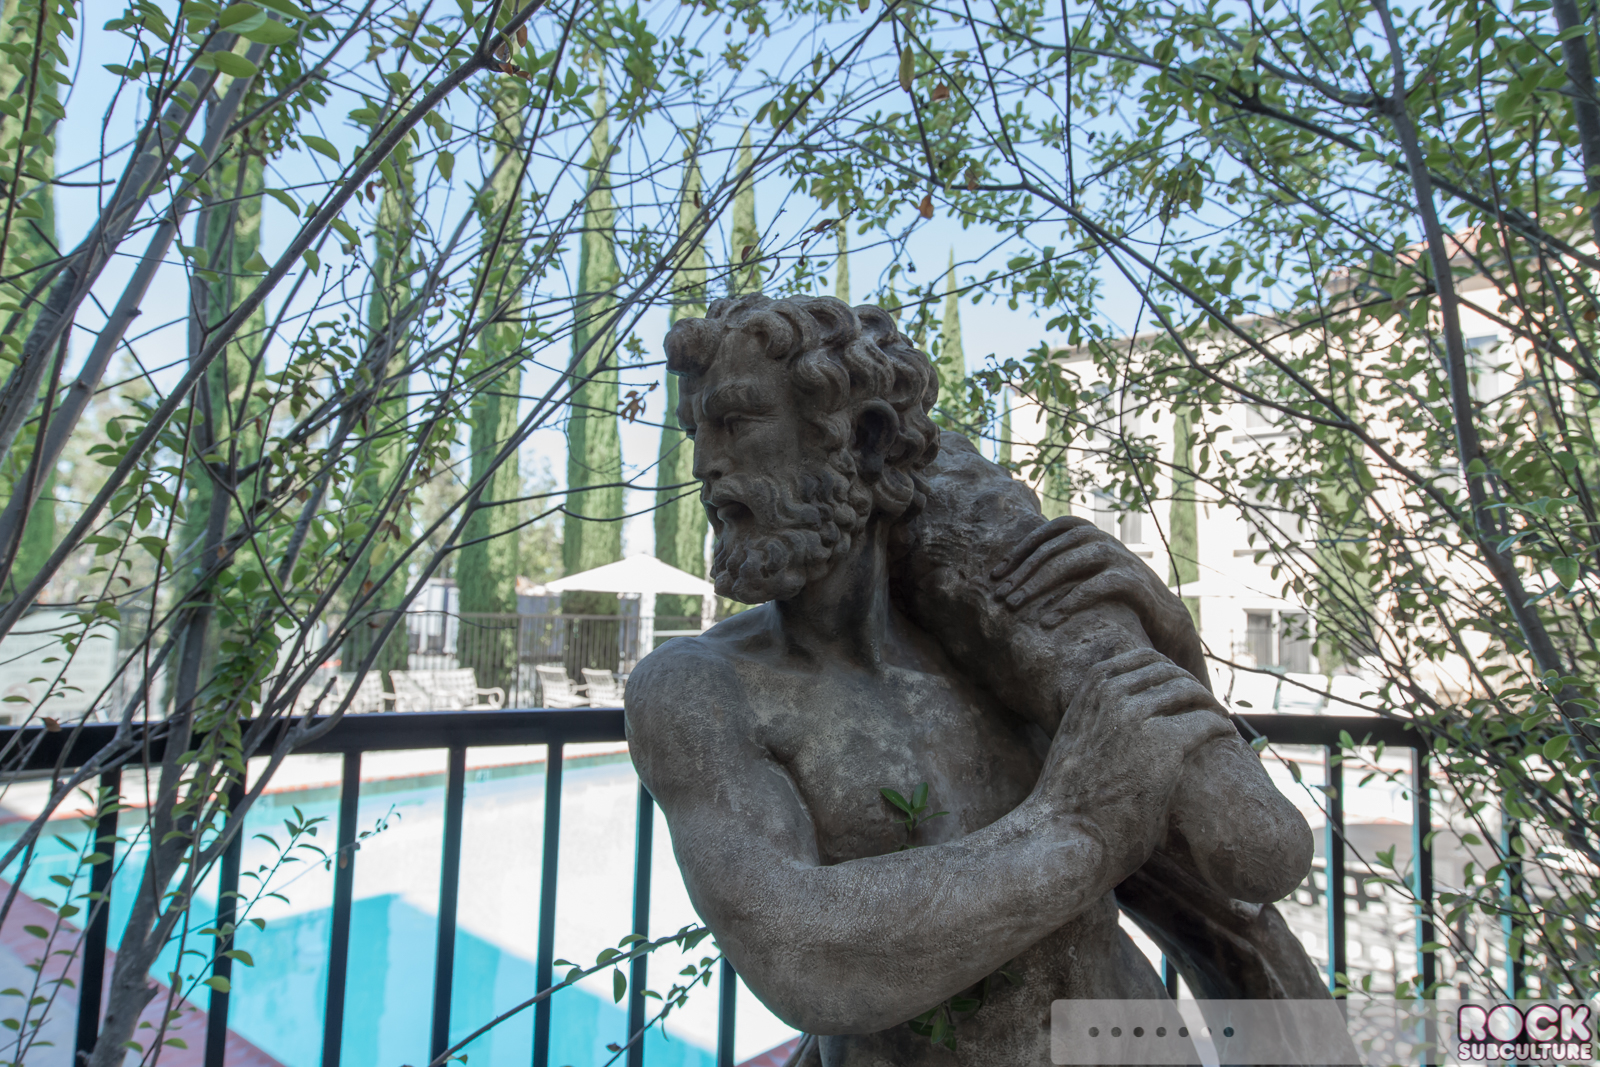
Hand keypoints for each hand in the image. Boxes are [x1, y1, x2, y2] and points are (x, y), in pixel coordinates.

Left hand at [990, 516, 1205, 681]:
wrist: (1166, 618)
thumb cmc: (1116, 598)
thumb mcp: (1088, 575)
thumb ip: (1062, 564)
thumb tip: (1014, 572)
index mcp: (1090, 535)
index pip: (1048, 533)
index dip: (1019, 550)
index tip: (995, 574)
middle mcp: (1103, 541)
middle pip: (1053, 549)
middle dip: (1022, 572)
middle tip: (1000, 595)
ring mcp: (1119, 558)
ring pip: (1069, 563)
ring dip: (1037, 584)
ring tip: (1015, 606)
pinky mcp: (1132, 582)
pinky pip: (1094, 587)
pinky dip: (1068, 602)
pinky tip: (1048, 620)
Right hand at [1032, 649, 1232, 880]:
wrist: (1063, 835)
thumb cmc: (1069, 800)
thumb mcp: (1075, 740)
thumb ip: (1098, 718)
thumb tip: (1122, 720)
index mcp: (1090, 689)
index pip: (1143, 658)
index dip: (1170, 671)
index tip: (1184, 689)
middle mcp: (1114, 694)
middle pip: (1171, 673)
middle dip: (1193, 688)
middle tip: (1208, 708)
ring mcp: (1139, 717)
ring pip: (1191, 693)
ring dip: (1210, 706)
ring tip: (1221, 723)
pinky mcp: (1164, 746)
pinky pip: (1207, 723)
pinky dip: (1221, 728)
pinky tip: (1227, 740)